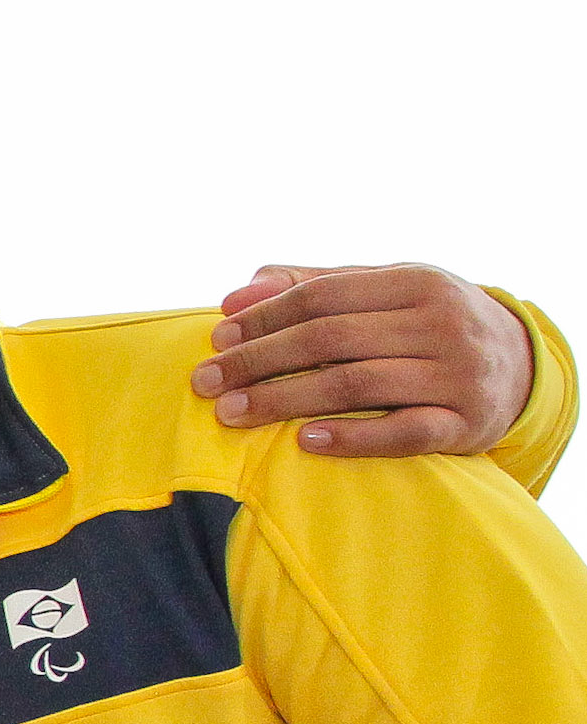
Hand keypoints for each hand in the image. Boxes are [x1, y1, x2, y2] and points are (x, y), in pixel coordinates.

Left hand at [194, 264, 535, 457]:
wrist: (520, 366)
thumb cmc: (427, 324)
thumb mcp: (385, 292)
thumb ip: (313, 286)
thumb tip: (238, 292)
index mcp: (416, 281)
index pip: (322, 297)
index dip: (263, 318)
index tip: (215, 340)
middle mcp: (441, 323)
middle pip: (331, 340)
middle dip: (259, 361)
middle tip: (204, 382)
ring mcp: (457, 374)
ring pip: (358, 385)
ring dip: (285, 401)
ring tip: (231, 413)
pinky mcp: (466, 423)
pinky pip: (403, 433)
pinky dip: (352, 438)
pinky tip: (304, 442)